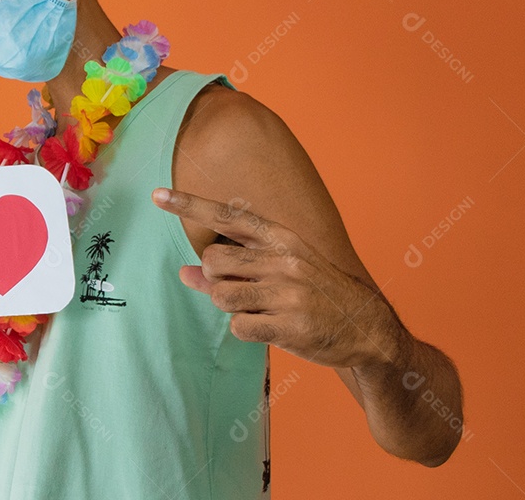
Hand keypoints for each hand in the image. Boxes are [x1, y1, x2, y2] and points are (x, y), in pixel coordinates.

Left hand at [151, 188, 395, 368]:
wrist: (367, 328)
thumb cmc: (316, 295)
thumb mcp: (282, 270)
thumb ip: (232, 269)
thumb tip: (184, 272)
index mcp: (283, 238)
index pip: (228, 215)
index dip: (190, 204)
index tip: (157, 195)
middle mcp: (284, 260)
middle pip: (214, 260)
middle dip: (215, 278)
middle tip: (240, 288)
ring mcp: (288, 293)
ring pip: (221, 295)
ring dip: (229, 306)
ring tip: (258, 309)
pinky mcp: (290, 326)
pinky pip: (238, 327)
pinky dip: (245, 330)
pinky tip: (269, 328)